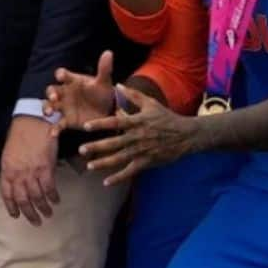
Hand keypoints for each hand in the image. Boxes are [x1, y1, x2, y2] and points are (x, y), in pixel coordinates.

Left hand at [0, 115, 60, 224]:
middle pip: (23, 200)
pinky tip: (56, 201)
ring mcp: (31, 173)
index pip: (7, 194)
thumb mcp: (10, 154)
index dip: (12, 207)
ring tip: (48, 214)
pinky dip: (53, 197)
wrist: (32, 122)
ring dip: (43, 208)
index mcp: (6, 170)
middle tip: (36, 222)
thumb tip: (20, 184)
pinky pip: (49, 188)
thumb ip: (13, 170)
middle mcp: (18, 174)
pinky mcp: (46, 169)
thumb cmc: (20, 136)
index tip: (16, 215)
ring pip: (37, 197)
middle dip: (29, 214)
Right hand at [44, 50, 115, 132]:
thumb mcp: (104, 82)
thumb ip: (104, 69)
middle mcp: (64, 93)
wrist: (107, 110)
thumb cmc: (102, 93)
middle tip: (53, 97)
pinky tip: (53, 134)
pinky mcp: (66, 121)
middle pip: (52, 91)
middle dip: (50, 94)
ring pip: (49, 106)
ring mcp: (63, 107)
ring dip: (47, 108)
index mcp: (73, 81)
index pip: (63, 75)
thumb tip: (109, 52)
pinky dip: (54, 129)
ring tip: (48, 113)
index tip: (61, 76)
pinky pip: (57, 124)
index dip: (61, 75)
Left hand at [80, 87, 200, 185]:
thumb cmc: (166, 117)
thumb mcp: (151, 103)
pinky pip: (131, 171)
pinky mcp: (147, 162)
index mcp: (137, 122)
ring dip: (104, 163)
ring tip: (89, 166)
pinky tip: (106, 182)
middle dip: (97, 147)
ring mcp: (142, 151)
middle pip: (114, 143)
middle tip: (81, 150)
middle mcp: (137, 137)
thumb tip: (118, 85)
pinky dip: (119, 177)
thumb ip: (133, 95)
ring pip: (120, 158)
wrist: (186, 135)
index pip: (116, 122)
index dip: (101, 124)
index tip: (86, 126)